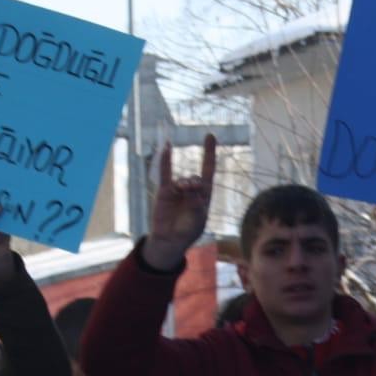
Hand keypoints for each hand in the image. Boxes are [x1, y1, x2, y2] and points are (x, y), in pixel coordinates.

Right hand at [141, 135, 215, 270]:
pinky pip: (166, 174)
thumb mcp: (197, 220)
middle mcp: (191, 190)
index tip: (210, 135)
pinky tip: (167, 147)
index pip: (208, 171)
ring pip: (183, 181)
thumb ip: (197, 204)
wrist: (169, 240)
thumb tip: (192, 186)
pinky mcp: (165, 192)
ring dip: (184, 185)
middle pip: (196, 179)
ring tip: (182, 192)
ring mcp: (178, 190)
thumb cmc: (187, 231)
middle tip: (192, 189)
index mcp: (204, 195)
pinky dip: (166, 161)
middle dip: (195, 184)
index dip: (209, 154)